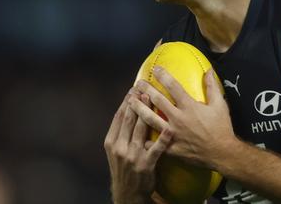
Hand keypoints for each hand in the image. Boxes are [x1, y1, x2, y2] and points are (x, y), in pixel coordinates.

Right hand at [104, 86, 172, 203]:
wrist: (128, 193)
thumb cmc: (125, 168)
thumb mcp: (116, 151)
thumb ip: (121, 133)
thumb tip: (128, 111)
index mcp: (111, 142)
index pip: (118, 117)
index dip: (125, 102)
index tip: (132, 89)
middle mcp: (119, 147)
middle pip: (129, 119)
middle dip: (136, 102)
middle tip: (143, 87)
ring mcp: (132, 156)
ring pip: (140, 129)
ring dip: (147, 112)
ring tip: (153, 97)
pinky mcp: (145, 164)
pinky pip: (155, 149)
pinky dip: (162, 138)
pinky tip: (169, 128)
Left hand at [130, 66, 236, 168]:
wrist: (222, 153)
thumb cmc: (221, 128)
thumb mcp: (220, 105)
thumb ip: (212, 87)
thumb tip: (208, 71)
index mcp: (189, 106)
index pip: (173, 87)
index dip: (163, 76)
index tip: (155, 69)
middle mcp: (178, 118)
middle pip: (157, 101)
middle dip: (145, 90)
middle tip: (137, 83)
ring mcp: (172, 134)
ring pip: (150, 119)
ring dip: (138, 109)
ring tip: (130, 101)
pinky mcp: (171, 148)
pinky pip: (153, 143)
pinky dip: (144, 138)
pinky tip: (135, 132)